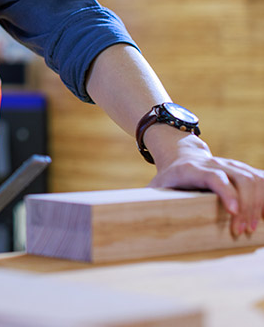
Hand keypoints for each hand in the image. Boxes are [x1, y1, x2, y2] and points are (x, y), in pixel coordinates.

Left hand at [148, 130, 263, 236]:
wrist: (180, 153)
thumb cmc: (167, 178)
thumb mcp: (155, 187)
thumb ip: (148, 202)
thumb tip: (133, 221)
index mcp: (191, 169)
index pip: (215, 177)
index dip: (226, 192)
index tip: (233, 212)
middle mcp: (214, 163)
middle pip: (240, 179)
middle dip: (246, 205)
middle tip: (242, 231)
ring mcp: (230, 164)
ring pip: (253, 178)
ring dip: (258, 203)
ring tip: (252, 228)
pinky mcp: (241, 169)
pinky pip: (260, 179)